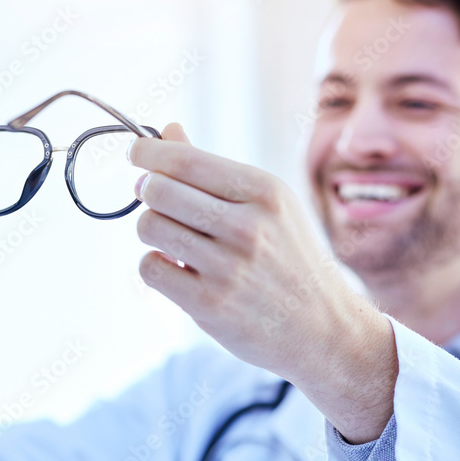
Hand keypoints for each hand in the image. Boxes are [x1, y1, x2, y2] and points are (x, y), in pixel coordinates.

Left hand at [129, 124, 397, 442]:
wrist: (324, 329)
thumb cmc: (288, 259)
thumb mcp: (267, 205)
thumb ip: (212, 170)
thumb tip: (167, 131)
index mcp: (263, 191)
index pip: (184, 160)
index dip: (147, 152)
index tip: (136, 153)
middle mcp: (247, 225)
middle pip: (156, 190)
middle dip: (147, 193)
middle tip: (158, 203)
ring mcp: (228, 266)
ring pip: (148, 227)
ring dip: (153, 233)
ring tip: (177, 242)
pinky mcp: (209, 303)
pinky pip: (150, 268)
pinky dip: (156, 267)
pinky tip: (180, 271)